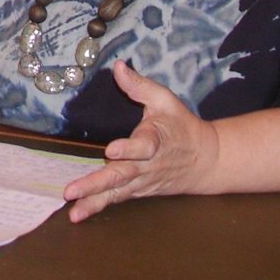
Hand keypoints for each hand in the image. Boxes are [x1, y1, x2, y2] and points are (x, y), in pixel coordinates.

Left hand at [63, 61, 219, 221]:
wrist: (207, 160)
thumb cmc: (181, 125)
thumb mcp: (164, 100)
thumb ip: (139, 85)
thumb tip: (118, 66)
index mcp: (155, 140)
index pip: (143, 146)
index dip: (129, 148)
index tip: (111, 150)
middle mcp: (148, 165)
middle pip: (121, 175)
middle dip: (95, 184)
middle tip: (72, 191)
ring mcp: (143, 181)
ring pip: (117, 192)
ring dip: (94, 202)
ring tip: (72, 211)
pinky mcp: (139, 190)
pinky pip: (117, 199)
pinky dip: (99, 206)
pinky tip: (79, 213)